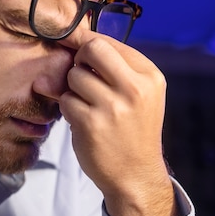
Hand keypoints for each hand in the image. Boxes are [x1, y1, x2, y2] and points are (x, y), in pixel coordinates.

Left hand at [57, 31, 177, 215]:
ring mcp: (113, 106)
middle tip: (81, 76)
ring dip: (73, 89)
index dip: (86, 42)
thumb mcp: (136, 95)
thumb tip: (67, 40)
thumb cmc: (132, 131)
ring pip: (74, 76)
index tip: (74, 46)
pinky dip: (68, 109)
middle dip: (79, 59)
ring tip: (88, 106)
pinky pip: (65, 100)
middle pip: (92, 49)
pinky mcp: (92, 123)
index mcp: (149, 76)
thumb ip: (109, 68)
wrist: (136, 175)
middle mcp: (135, 88)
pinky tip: (83, 121)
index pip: (109, 42)